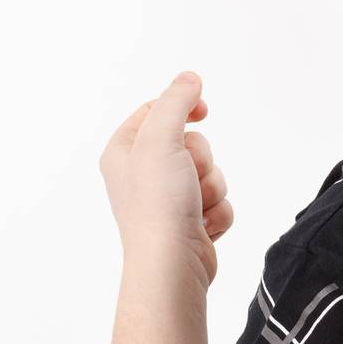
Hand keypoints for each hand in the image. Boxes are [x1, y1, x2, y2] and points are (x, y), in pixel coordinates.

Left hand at [99, 72, 233, 287]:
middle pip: (190, 141)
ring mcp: (166, 199)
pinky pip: (218, 200)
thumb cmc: (157, 204)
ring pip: (210, 171)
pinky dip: (217, 211)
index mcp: (123, 151)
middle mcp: (141, 174)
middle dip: (200, 158)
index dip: (182, 106)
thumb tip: (189, 78)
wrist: (171, 265)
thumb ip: (175, 102)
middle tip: (186, 176)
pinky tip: (201, 226)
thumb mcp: (161, 138)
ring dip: (211, 187)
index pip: (155, 111)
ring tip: (193, 206)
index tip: (202, 110)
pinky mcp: (189, 221)